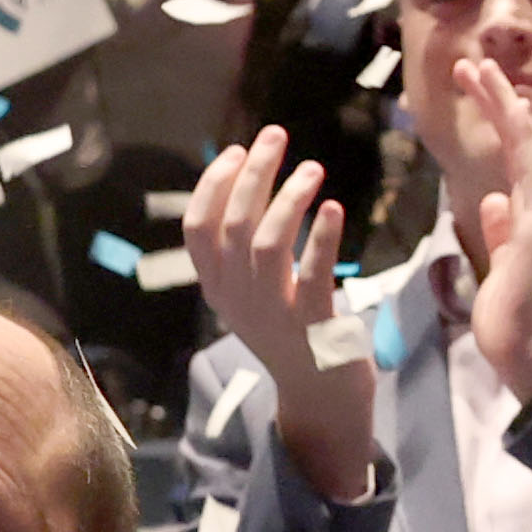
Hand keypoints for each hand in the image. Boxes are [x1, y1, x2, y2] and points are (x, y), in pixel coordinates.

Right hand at [183, 127, 378, 501]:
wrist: (320, 395)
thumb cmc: (290, 330)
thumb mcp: (251, 293)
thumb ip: (243, 248)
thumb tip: (249, 180)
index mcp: (217, 288)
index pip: (197, 229)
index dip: (213, 185)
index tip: (237, 151)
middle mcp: (236, 300)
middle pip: (233, 224)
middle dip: (254, 174)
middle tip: (276, 136)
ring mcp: (273, 315)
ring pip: (267, 244)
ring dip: (288, 199)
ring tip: (313, 168)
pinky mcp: (313, 326)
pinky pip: (314, 274)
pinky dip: (324, 237)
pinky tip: (335, 209)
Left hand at [459, 55, 531, 405]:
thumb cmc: (516, 320)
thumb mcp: (503, 267)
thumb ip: (503, 233)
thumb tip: (493, 202)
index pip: (520, 161)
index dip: (504, 124)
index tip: (483, 94)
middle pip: (526, 143)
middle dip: (501, 102)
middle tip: (475, 67)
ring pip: (528, 146)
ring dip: (504, 106)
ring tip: (480, 70)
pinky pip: (531, 171)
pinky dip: (520, 136)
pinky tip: (507, 108)